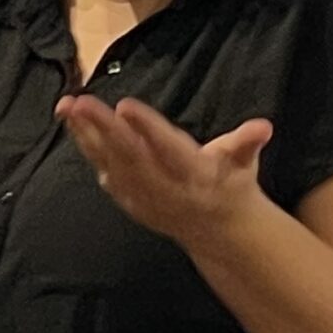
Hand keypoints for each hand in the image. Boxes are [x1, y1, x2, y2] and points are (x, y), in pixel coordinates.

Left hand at [57, 94, 273, 246]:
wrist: (218, 231)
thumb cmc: (231, 183)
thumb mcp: (245, 162)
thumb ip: (248, 142)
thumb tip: (264, 127)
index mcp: (195, 173)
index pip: (167, 148)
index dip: (146, 128)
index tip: (125, 106)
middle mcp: (165, 187)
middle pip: (130, 156)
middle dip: (103, 129)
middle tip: (81, 101)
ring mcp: (144, 196)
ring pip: (110, 164)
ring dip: (87, 135)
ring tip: (68, 106)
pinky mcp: (130, 199)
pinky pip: (104, 172)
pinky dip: (87, 150)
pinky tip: (73, 125)